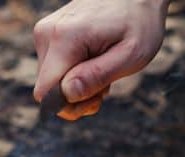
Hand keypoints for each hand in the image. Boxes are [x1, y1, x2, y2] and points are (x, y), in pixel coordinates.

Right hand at [33, 0, 167, 120]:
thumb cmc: (139, 22)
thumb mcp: (130, 55)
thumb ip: (97, 76)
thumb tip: (66, 93)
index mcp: (64, 39)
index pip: (45, 93)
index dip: (69, 106)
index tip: (96, 99)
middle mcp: (46, 34)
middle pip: (47, 90)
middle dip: (77, 98)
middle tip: (106, 87)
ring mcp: (45, 33)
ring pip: (51, 82)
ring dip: (78, 86)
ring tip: (104, 69)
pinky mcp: (49, 35)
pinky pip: (55, 69)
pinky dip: (75, 74)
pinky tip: (96, 62)